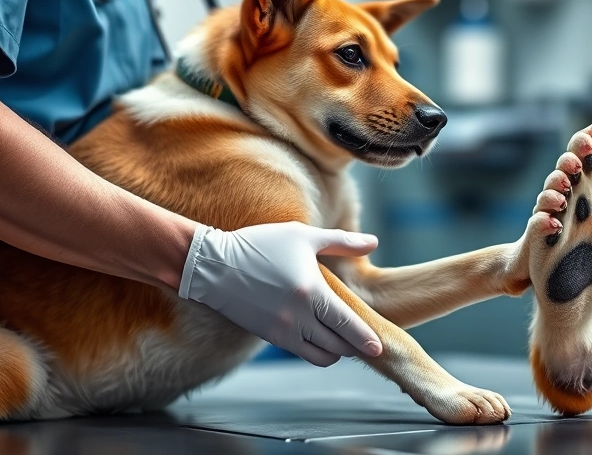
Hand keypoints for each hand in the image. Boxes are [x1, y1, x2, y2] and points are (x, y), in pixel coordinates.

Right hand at [179, 221, 382, 365]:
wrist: (213, 265)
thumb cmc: (260, 245)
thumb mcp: (303, 236)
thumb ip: (342, 242)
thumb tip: (374, 242)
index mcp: (311, 292)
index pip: (346, 324)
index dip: (365, 339)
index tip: (379, 347)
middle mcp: (298, 317)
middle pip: (338, 345)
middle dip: (354, 346)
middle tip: (365, 342)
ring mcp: (282, 330)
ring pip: (320, 354)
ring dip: (336, 351)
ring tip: (345, 342)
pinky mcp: (270, 336)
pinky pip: (302, 352)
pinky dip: (317, 350)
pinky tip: (322, 338)